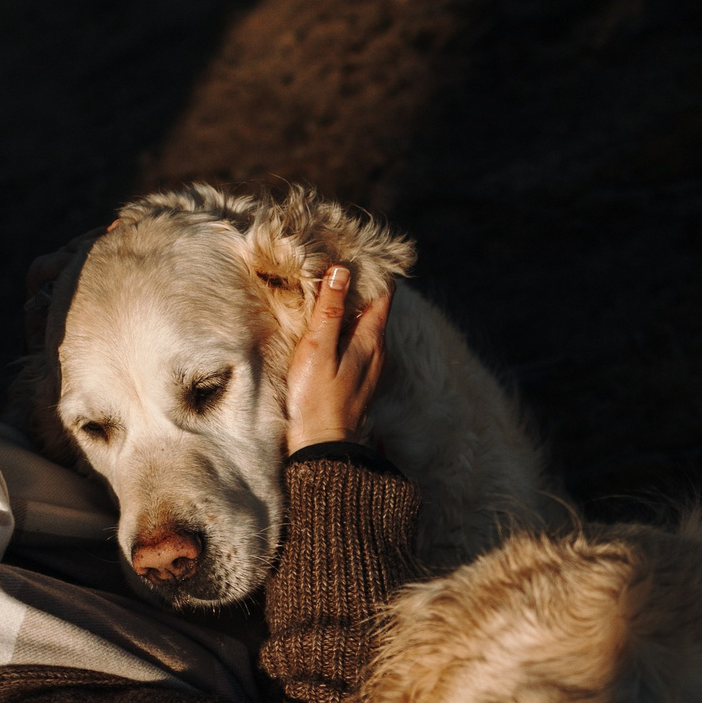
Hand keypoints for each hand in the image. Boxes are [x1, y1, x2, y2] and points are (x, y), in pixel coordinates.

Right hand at [286, 264, 390, 451]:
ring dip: (350, 305)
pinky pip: (358, 341)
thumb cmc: (318, 402)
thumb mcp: (318, 351)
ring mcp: (371, 365)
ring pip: (366, 323)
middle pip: (375, 305)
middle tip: (332, 263)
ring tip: (326, 288)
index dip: (369, 269)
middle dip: (357, 283)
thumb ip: (330, 311)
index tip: (349, 252)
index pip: (383, 291)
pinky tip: (326, 325)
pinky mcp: (359, 378)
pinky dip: (345, 325)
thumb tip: (342, 271)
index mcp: (372, 339)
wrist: (323, 450)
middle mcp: (378, 350)